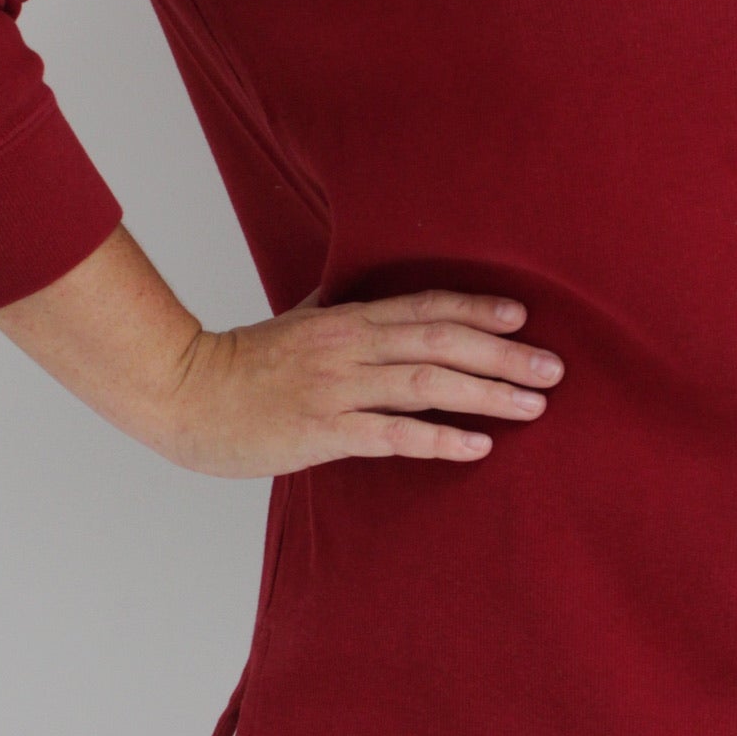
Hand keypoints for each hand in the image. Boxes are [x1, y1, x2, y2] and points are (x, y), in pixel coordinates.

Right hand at [161, 288, 564, 475]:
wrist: (183, 394)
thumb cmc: (241, 362)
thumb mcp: (295, 320)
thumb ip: (335, 306)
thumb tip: (361, 290)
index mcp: (345, 319)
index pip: (424, 307)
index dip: (476, 309)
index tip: (524, 316)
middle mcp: (348, 348)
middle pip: (439, 342)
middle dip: (502, 354)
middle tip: (553, 369)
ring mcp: (337, 389)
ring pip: (426, 386)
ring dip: (486, 393)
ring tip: (533, 406)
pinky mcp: (323, 431)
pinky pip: (393, 436)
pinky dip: (439, 440)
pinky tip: (477, 446)